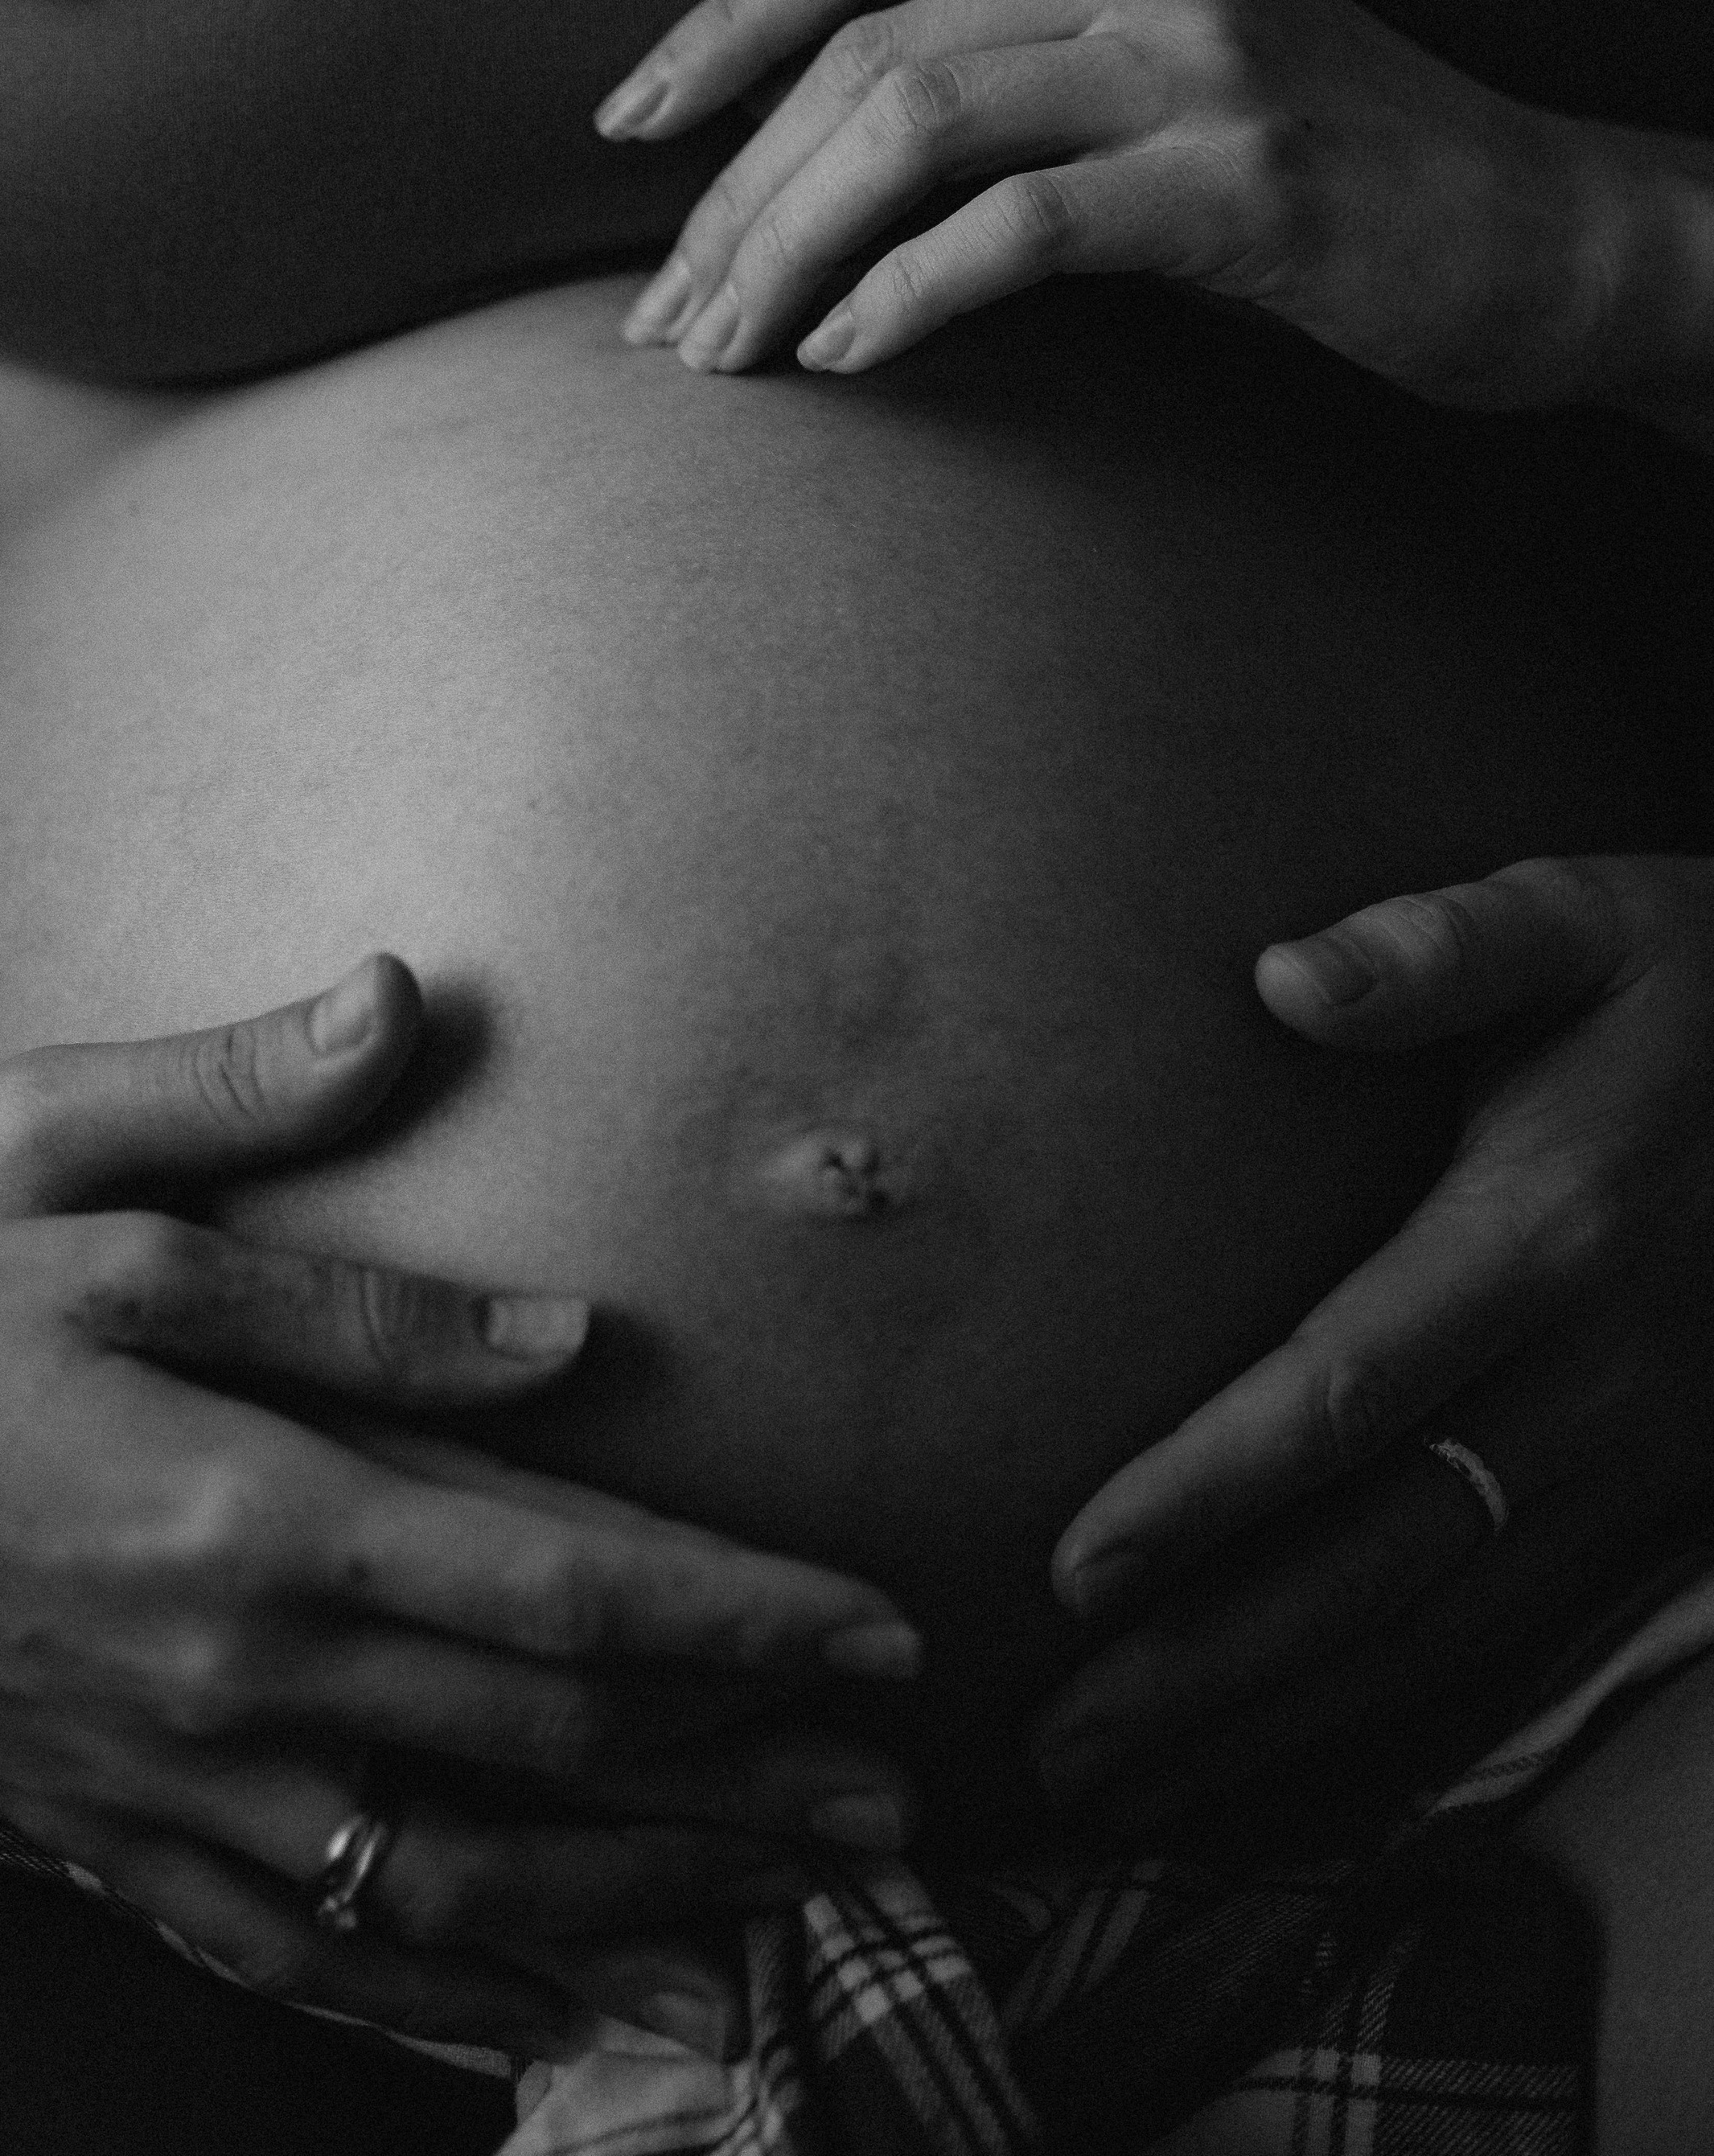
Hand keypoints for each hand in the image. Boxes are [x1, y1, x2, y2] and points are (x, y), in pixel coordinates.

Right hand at [0, 964, 917, 2051]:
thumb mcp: (105, 1211)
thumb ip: (350, 1279)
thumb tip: (564, 1323)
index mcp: (263, 1510)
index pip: (571, 1584)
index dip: (747, 1622)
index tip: (881, 1638)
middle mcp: (238, 1676)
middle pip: (552, 1748)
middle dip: (745, 1776)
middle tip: (896, 1800)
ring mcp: (171, 1781)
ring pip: (459, 1885)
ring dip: (641, 1907)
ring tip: (789, 1927)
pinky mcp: (107, 1832)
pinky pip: (307, 1954)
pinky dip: (448, 2000)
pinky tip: (546, 2018)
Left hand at [597, 0, 1655, 407]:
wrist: (1541, 235)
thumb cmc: (1325, 167)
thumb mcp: (1164, 55)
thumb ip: (1013, 51)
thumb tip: (798, 150)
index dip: (721, 24)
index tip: (625, 125)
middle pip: (860, 46)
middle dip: (730, 193)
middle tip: (664, 318)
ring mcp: (1203, 51)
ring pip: (910, 126)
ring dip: (784, 254)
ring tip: (729, 356)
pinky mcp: (1245, 179)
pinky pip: (1015, 228)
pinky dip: (903, 297)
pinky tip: (845, 359)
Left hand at [1024, 855, 1713, 1833]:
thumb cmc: (1702, 979)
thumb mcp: (1586, 915)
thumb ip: (1439, 945)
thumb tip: (1284, 978)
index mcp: (1550, 1231)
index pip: (1349, 1390)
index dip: (1208, 1490)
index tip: (1071, 1566)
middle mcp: (1603, 1376)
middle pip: (1382, 1558)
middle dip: (1212, 1666)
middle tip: (1054, 1746)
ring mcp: (1653, 1461)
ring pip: (1449, 1629)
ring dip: (1285, 1723)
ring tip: (1122, 1788)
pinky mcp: (1678, 1505)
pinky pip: (1528, 1641)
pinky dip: (1404, 1721)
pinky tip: (1289, 1767)